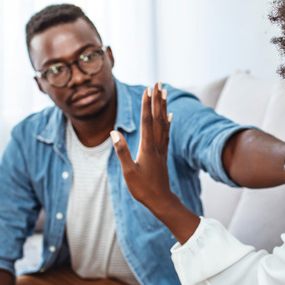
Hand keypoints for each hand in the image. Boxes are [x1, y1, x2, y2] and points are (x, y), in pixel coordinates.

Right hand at [111, 82, 173, 212]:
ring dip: (163, 106)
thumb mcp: (128, 172)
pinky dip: (168, 121)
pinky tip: (171, 115)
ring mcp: (162, 148)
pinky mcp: (163, 153)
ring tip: (164, 92)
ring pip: (164, 123)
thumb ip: (122, 151)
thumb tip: (114, 132)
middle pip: (158, 117)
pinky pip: (167, 133)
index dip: (147, 105)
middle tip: (158, 83)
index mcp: (148, 147)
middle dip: (157, 99)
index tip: (147, 90)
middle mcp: (157, 145)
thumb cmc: (143, 189)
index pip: (147, 121)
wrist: (161, 200)